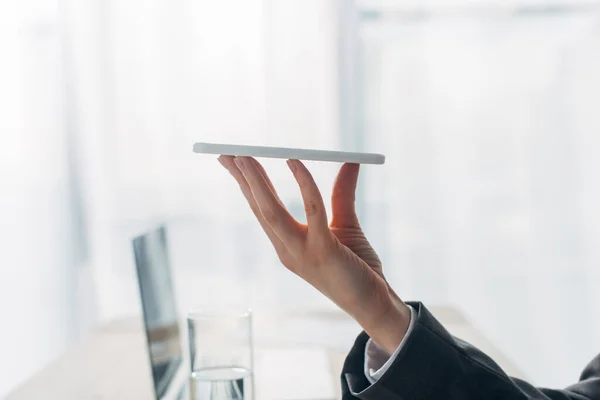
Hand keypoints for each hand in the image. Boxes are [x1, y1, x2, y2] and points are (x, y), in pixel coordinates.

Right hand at [218, 156, 409, 353]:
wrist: (374, 304)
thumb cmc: (357, 268)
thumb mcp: (345, 224)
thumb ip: (341, 193)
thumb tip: (350, 160)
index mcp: (287, 245)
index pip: (260, 210)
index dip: (245, 185)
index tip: (232, 161)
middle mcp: (287, 250)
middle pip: (259, 208)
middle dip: (241, 180)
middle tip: (228, 153)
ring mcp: (302, 253)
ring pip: (272, 212)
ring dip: (257, 183)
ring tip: (245, 158)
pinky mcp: (324, 251)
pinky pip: (313, 211)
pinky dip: (303, 184)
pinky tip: (294, 162)